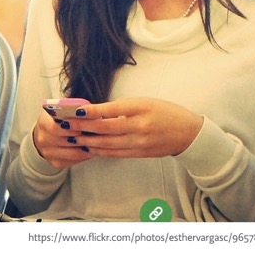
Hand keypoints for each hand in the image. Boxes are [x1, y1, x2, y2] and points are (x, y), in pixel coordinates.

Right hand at [32, 108, 93, 169]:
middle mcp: (43, 140)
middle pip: (66, 141)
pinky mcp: (55, 163)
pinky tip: (92, 149)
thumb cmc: (58, 118)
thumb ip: (72, 108)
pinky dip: (85, 155)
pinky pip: (74, 161)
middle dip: (83, 138)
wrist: (46, 133)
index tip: (86, 124)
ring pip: (73, 153)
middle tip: (98, 134)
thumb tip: (87, 110)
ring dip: (87, 148)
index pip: (56, 127)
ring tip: (98, 141)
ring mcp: (48, 153)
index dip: (72, 127)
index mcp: (43, 123)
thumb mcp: (62, 108)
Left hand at [66, 97, 203, 158]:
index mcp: (140, 108)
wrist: (188, 133)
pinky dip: (100, 150)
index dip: (90, 111)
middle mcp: (139, 126)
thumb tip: (99, 111)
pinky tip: (89, 147)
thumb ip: (124, 106)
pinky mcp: (139, 153)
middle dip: (82, 126)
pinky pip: (114, 153)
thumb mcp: (147, 101)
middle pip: (104, 128)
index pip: (110, 110)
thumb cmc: (166, 112)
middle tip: (66, 124)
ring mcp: (139, 142)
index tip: (74, 110)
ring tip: (72, 137)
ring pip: (106, 143)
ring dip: (87, 140)